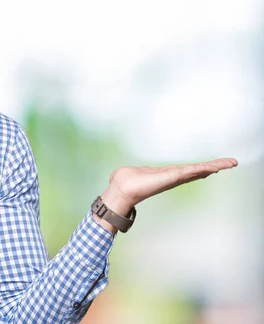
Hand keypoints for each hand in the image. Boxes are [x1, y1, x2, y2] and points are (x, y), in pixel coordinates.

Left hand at [96, 158, 237, 232]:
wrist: (121, 188)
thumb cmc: (124, 181)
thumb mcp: (132, 173)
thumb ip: (131, 174)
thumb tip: (122, 176)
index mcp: (165, 175)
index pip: (187, 171)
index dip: (200, 169)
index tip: (213, 166)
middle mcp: (173, 177)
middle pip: (197, 171)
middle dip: (214, 167)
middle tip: (231, 163)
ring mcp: (174, 178)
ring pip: (198, 171)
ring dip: (214, 166)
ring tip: (230, 163)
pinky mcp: (172, 177)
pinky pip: (191, 171)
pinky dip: (204, 168)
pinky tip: (215, 166)